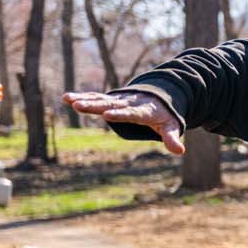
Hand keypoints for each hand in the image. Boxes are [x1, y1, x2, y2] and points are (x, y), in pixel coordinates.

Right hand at [63, 90, 184, 154]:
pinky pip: (96, 97)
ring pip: (101, 100)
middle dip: (96, 106)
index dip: (120, 114)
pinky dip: (83, 96)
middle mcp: (129, 103)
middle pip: (111, 104)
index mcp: (143, 111)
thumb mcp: (172, 126)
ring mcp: (119, 100)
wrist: (161, 97)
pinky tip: (67, 97)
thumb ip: (172, 138)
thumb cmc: (165, 116)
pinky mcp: (112, 100)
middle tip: (79, 106)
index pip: (131, 113)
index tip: (107, 115)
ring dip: (85, 100)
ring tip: (69, 100)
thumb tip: (180, 151)